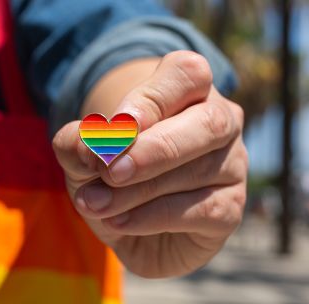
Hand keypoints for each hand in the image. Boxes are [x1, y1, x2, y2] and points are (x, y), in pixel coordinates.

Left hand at [52, 51, 247, 277]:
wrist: (124, 224)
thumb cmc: (110, 173)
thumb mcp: (82, 155)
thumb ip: (77, 143)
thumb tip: (86, 145)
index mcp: (189, 91)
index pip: (187, 74)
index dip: (152, 100)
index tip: (115, 126)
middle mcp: (220, 123)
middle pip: (209, 121)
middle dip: (155, 148)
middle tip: (109, 170)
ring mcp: (232, 167)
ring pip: (198, 171)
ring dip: (137, 191)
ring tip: (94, 203)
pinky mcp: (230, 209)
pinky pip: (202, 210)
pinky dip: (152, 218)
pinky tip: (118, 221)